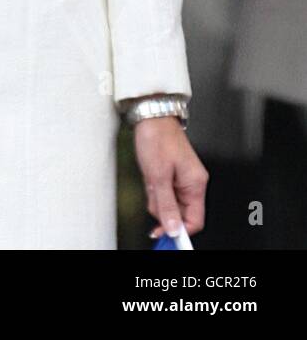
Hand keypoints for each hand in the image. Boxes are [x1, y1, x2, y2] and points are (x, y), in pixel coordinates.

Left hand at [135, 117, 207, 239]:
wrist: (150, 115)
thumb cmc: (157, 138)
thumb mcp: (158, 175)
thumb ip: (165, 204)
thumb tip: (173, 228)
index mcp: (196, 184)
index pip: (195, 220)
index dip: (180, 229)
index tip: (164, 233)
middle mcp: (192, 183)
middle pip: (179, 211)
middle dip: (162, 206)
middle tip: (152, 191)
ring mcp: (182, 178)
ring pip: (168, 201)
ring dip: (156, 194)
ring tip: (151, 176)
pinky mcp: (172, 173)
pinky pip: (163, 190)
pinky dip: (154, 186)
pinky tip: (150, 174)